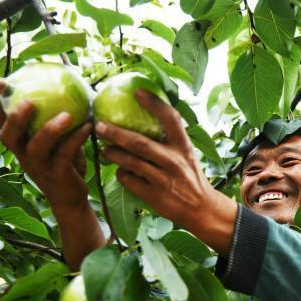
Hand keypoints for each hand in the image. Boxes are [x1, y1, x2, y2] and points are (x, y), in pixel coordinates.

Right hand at [0, 82, 91, 208]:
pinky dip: (76, 139)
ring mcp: (39, 167)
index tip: (1, 84)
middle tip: (28, 101)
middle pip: (9, 137)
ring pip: (36, 148)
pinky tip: (88, 126)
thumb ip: (57, 123)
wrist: (71, 198)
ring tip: (66, 114)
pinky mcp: (57, 175)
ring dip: (50, 130)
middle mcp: (24, 156)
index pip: (2, 125)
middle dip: (15, 118)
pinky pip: (65, 155)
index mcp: (21, 146)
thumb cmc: (64, 165)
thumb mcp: (57, 143)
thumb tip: (70, 91)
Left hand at [95, 90, 236, 252]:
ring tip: (104, 149)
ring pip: (130, 163)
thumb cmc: (191, 177)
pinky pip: (129, 181)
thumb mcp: (187, 155)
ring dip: (113, 154)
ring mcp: (163, 180)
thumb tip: (148, 117)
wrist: (201, 209)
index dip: (154, 103)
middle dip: (116, 133)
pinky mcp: (154, 196)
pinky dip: (121, 174)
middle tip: (99, 126)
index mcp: (184, 147)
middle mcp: (174, 161)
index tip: (137, 91)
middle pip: (139, 143)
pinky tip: (120, 171)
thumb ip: (171, 139)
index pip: (170, 119)